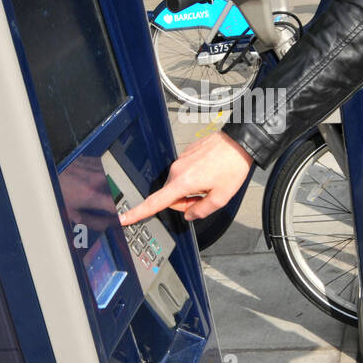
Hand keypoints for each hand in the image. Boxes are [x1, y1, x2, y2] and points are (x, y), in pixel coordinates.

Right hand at [118, 132, 253, 224]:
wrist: (239, 143)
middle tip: (206, 196)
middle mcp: (177, 170)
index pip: (155, 202)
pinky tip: (210, 173)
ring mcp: (180, 160)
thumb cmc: (232, 167)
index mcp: (182, 182)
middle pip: (171, 196)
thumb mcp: (221, 198)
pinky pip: (184, 174)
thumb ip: (201, 211)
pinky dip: (195, 179)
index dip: (138, 213)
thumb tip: (190, 215)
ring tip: (211, 182)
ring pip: (178, 185)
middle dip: (185, 202)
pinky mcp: (186, 154)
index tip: (123, 218)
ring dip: (191, 190)